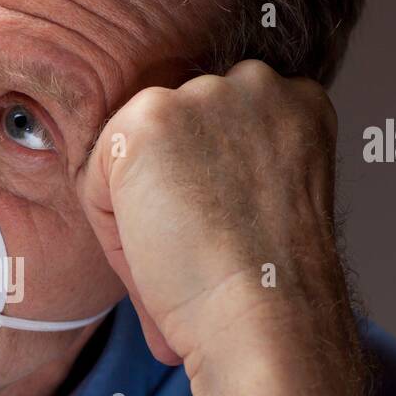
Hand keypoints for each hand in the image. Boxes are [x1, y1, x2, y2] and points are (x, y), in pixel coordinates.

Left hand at [79, 61, 370, 395]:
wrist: (267, 312)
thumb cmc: (270, 283)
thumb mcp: (272, 198)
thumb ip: (234, 165)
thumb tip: (178, 182)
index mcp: (297, 101)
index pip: (213, 132)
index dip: (204, 194)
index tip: (215, 239)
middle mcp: (256, 83)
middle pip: (172, 137)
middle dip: (168, 193)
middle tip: (190, 255)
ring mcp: (201, 95)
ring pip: (132, 155)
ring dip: (138, 209)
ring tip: (176, 259)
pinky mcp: (149, 119)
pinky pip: (98, 175)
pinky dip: (111, 226)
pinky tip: (154, 251)